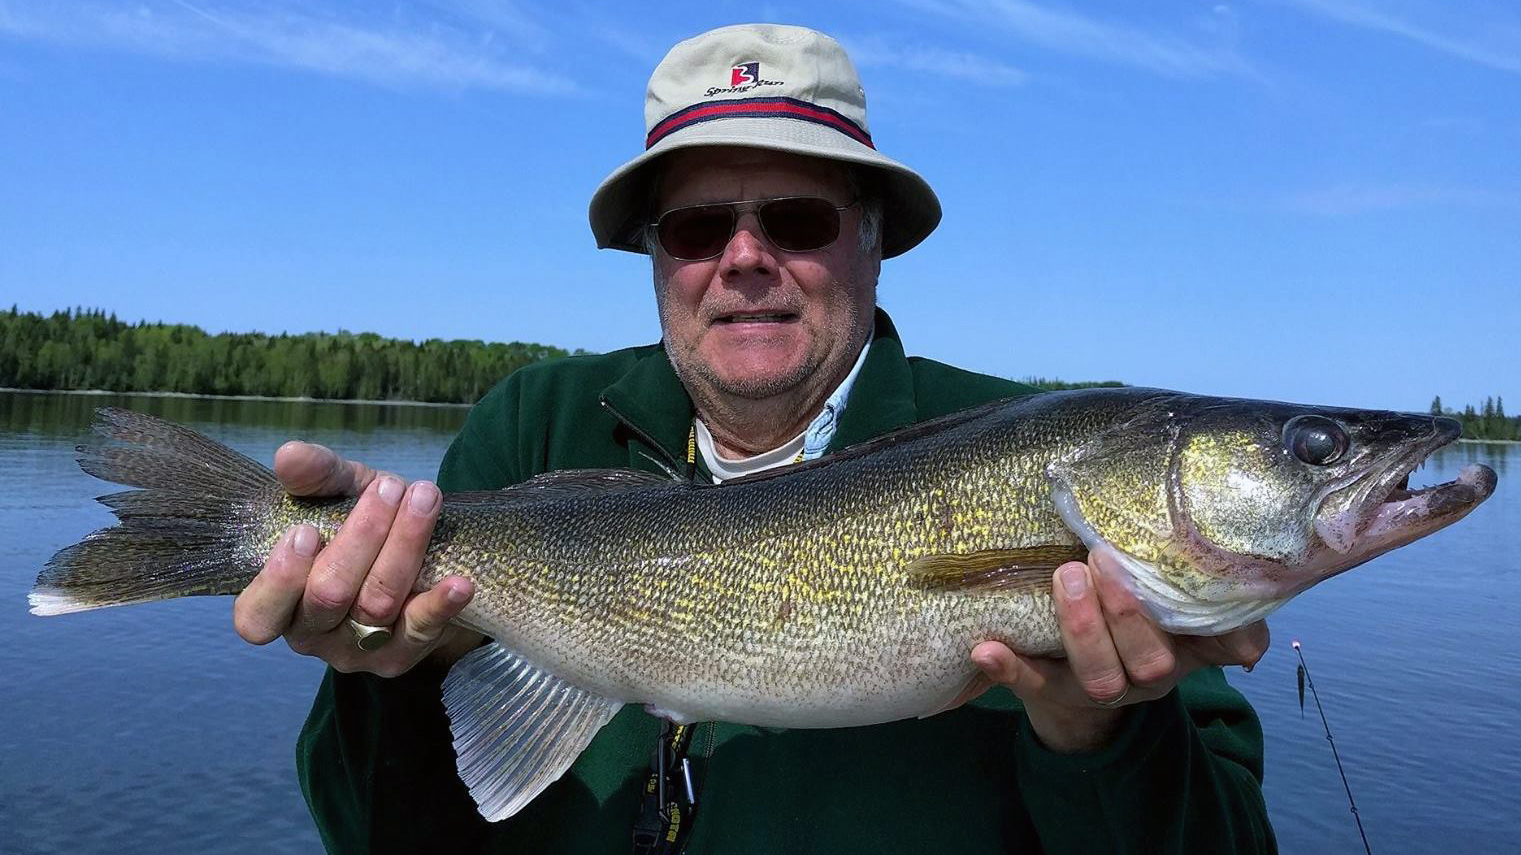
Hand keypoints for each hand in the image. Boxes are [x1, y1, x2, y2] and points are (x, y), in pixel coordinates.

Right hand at [232, 440, 482, 676]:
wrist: (422, 557)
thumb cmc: (364, 524)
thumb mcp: (339, 493)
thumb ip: (315, 476)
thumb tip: (290, 456)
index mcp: (280, 602)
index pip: (257, 617)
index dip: (279, 580)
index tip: (307, 531)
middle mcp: (311, 634)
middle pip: (328, 595)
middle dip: (361, 536)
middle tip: (389, 487)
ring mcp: (356, 651)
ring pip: (376, 604)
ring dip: (404, 546)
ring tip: (424, 498)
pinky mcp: (401, 657)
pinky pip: (420, 632)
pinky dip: (440, 605)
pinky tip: (460, 583)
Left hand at [968, 550, 1268, 752]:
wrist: (1077, 676)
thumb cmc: (1133, 613)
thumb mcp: (1170, 595)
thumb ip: (1194, 573)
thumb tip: (1240, 557)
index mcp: (1190, 647)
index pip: (1227, 645)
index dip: (1233, 635)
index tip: (1223, 608)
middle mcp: (1152, 674)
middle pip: (1151, 659)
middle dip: (1127, 610)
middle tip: (1101, 557)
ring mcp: (1104, 688)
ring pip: (1101, 675)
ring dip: (1081, 626)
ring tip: (1064, 576)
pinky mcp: (1054, 693)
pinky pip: (1033, 685)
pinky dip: (1010, 669)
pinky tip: (985, 648)